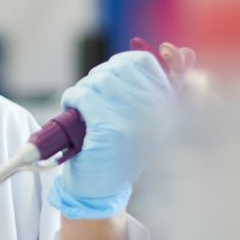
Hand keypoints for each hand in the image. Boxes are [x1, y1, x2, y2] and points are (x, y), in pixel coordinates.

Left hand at [49, 48, 180, 218]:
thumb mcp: (141, 120)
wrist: (99, 190)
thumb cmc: (116, 152)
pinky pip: (84, 97)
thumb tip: (167, 49)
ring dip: (82, 90)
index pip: (144, 62)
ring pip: (97, 81)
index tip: (109, 73)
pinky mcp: (109, 129)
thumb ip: (150, 88)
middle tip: (90, 96)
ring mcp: (132, 120)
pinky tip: (73, 111)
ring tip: (81, 106)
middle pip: (116, 69)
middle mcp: (154, 112)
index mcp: (165, 106)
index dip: (121, 62)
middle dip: (96, 78)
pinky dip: (72, 99)